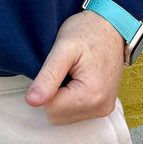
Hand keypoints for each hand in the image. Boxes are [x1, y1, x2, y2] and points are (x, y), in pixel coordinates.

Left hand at [24, 9, 124, 124]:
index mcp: (91, 95)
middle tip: (64, 69)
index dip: (46, 88)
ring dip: (61, 98)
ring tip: (71, 73)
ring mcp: (103, 110)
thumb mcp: (63, 48)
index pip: (51, 109)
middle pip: (57, 116)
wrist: (110, 26)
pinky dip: (70, 99)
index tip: (57, 68)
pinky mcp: (103, 108)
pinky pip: (75, 113)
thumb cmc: (87, 32)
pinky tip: (76, 80)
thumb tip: (31, 101)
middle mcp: (101, 108)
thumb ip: (48, 76)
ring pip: (64, 117)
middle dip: (53, 94)